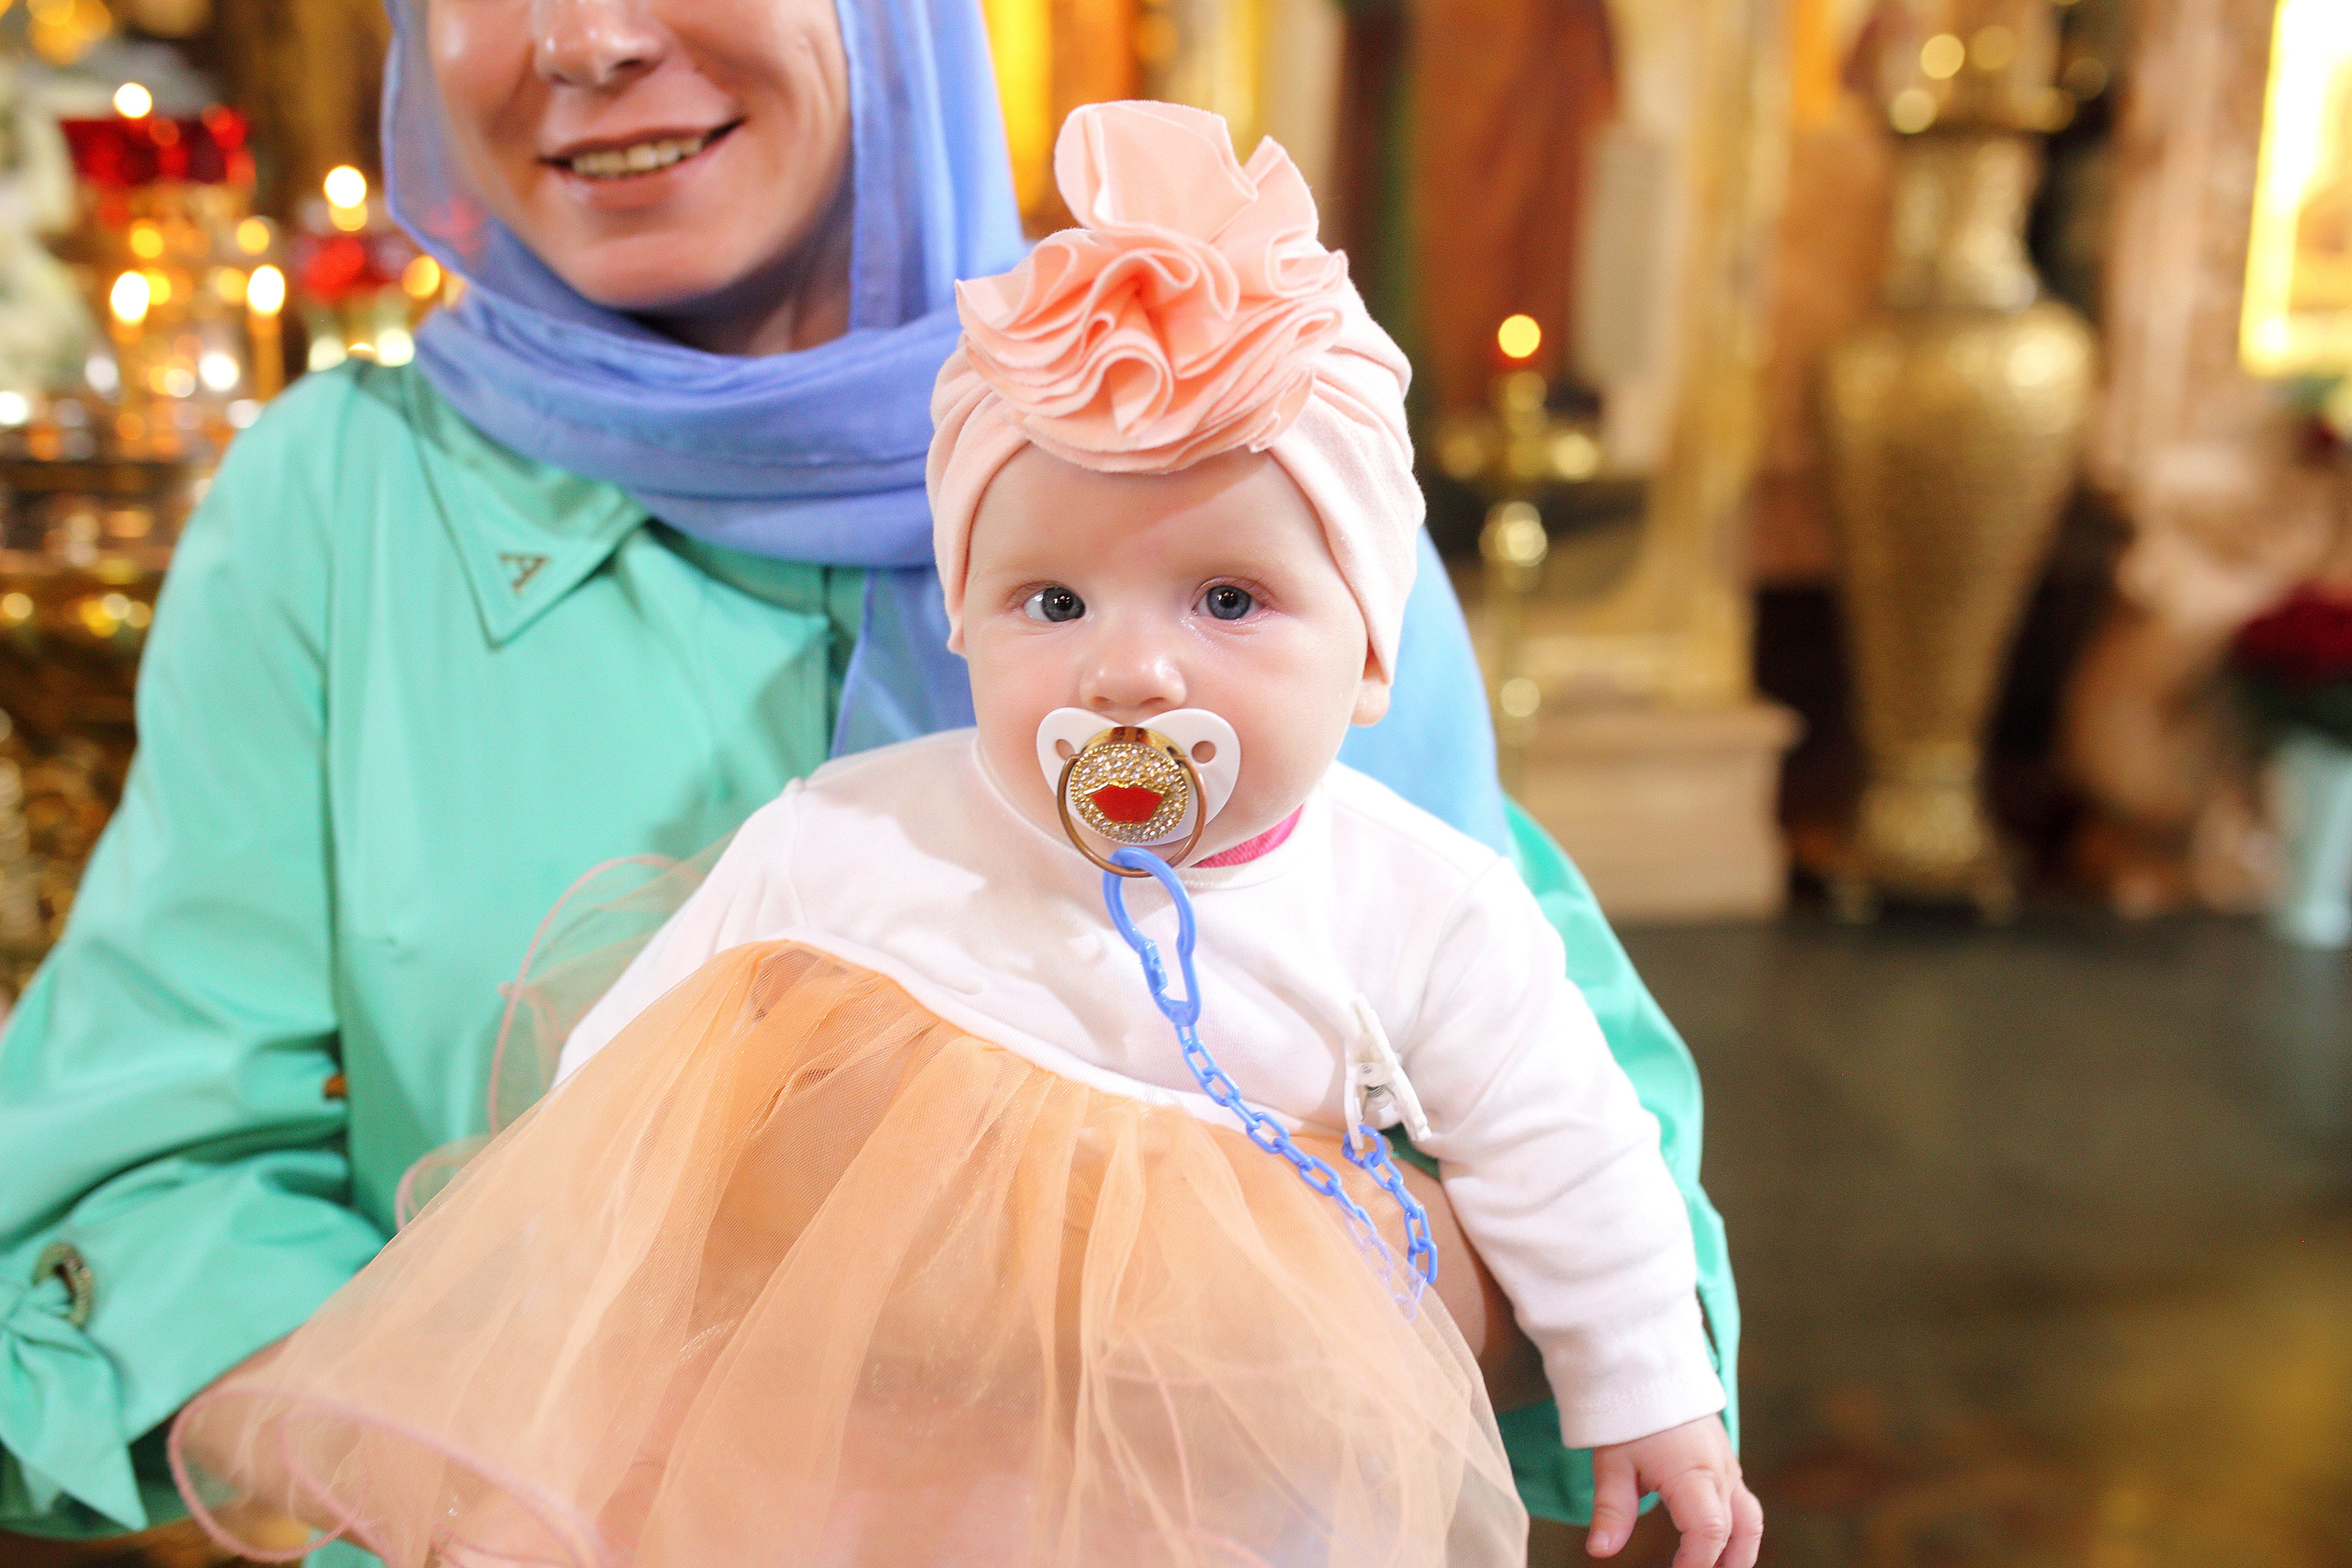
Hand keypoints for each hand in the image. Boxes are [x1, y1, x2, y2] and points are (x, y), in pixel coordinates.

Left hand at [1586, 1415, 1760, 1567]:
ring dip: (1740, 1553)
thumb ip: (1611, 1510)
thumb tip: (1600, 1551)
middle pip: (1736, 1532)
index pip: (1709, 1532)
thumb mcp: (1613, 1463)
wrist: (1650, 1371)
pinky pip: (1744, 1506)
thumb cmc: (1630, 1418)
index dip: (1697, 1563)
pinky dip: (1738, 1533)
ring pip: (1750, 1521)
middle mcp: (1719, 1474)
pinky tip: (1719, 1550)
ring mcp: (1728, 1468)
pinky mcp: (1726, 1465)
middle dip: (1721, 1565)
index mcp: (1692, 1473)